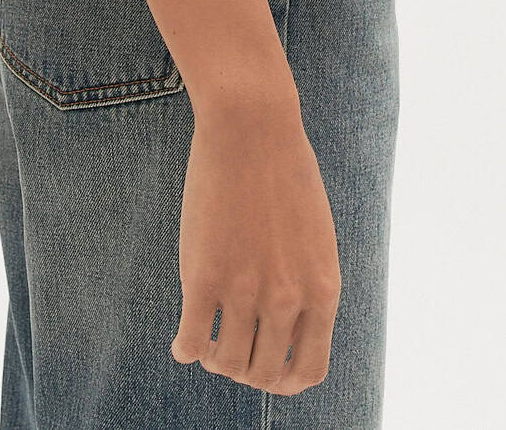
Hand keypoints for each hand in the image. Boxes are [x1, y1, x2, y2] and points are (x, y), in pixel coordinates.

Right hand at [170, 93, 341, 395]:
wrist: (252, 126)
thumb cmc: (285, 171)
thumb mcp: (314, 236)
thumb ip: (306, 284)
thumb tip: (285, 329)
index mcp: (322, 289)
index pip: (308, 369)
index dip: (284, 379)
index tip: (268, 368)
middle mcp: (287, 299)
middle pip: (264, 374)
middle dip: (247, 372)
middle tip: (231, 353)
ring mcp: (244, 290)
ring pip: (227, 364)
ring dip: (216, 361)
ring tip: (207, 345)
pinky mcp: (203, 277)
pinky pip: (191, 341)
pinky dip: (185, 350)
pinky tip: (182, 341)